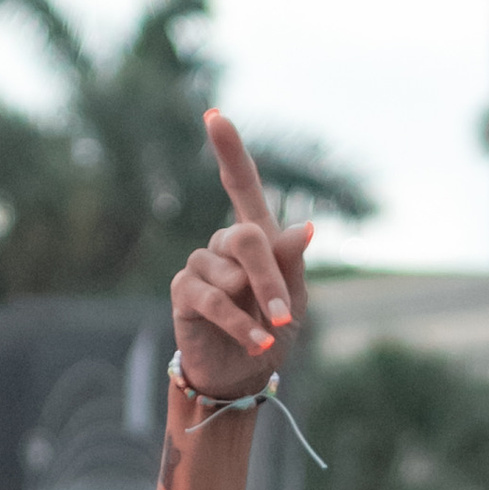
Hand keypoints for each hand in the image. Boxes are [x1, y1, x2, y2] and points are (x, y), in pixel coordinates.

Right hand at [169, 111, 312, 407]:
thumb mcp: (294, 297)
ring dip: (255, 308)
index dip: (229, 151)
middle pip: (247, 238)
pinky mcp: (183, 291)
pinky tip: (254, 340)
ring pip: (231, 272)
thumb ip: (293, 262)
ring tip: (266, 335)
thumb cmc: (272, 329)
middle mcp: (224, 243)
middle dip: (269, 278)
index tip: (214, 116)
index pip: (241, 184)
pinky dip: (238, 322)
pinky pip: (213, 298)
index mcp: (255, 235)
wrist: (243, 373)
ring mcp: (201, 264)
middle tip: (284, 316)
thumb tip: (305, 228)